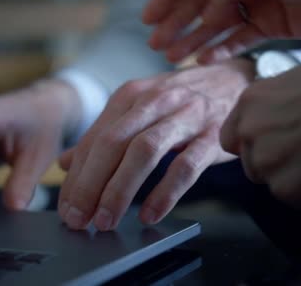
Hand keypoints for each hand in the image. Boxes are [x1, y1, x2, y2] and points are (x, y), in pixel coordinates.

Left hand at [57, 59, 253, 230]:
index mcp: (131, 95)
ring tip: (107, 220)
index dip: (76, 177)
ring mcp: (185, 116)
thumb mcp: (140, 109)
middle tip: (78, 219)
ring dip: (121, 189)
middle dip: (90, 185)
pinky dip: (166, 192)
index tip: (67, 208)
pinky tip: (151, 215)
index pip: (95, 139)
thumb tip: (64, 164)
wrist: (236, 80)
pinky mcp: (213, 134)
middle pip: (113, 143)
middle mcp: (154, 101)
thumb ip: (104, 135)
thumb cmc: (183, 100)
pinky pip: (186, 165)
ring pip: (145, 151)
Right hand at [143, 0, 300, 63]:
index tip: (148, 18)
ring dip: (194, 38)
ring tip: (172, 56)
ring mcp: (258, 0)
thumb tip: (203, 12)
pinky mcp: (272, 23)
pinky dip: (222, 48)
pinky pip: (239, 37)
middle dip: (177, 20)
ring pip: (216, 21)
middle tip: (156, 44)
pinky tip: (204, 59)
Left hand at [220, 59, 300, 208]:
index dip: (251, 145)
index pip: (231, 136)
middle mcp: (250, 130)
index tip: (271, 147)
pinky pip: (294, 198)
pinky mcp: (286, 188)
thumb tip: (278, 112)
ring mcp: (266, 161)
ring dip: (291, 177)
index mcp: (252, 100)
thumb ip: (278, 100)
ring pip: (270, 181)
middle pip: (249, 162)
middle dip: (272, 163)